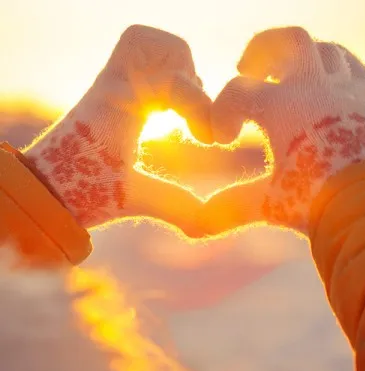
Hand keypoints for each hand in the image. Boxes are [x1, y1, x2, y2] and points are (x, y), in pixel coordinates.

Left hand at [23, 25, 211, 234]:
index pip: (171, 78)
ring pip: (149, 46)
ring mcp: (112, 85)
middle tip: (190, 110)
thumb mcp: (130, 198)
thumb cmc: (79, 192)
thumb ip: (173, 205)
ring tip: (183, 107)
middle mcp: (114, 85)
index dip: (201, 105)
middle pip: (159, 45)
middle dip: (187, 72)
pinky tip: (168, 109)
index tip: (209, 140)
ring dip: (175, 69)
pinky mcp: (113, 91)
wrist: (45, 187)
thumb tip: (207, 221)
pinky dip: (162, 75)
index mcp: (118, 104)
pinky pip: (140, 62)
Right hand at [202, 26, 364, 235]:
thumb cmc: (317, 202)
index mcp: (284, 109)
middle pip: (286, 42)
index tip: (224, 139)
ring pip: (324, 49)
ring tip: (284, 74)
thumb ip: (231, 205)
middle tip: (246, 67)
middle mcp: (315, 89)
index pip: (238, 92)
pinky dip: (332, 68)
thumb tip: (198, 223)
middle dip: (260, 50)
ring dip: (298, 58)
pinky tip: (321, 84)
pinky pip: (351, 67)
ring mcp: (345, 90)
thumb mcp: (269, 203)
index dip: (221, 111)